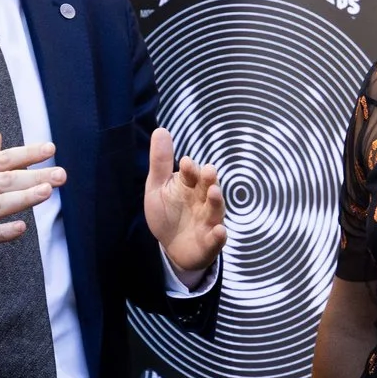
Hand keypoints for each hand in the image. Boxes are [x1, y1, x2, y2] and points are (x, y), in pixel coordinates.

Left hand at [145, 126, 224, 279]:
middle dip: (209, 180)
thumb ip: (160, 161)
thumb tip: (161, 129)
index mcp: (189, 185)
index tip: (184, 163)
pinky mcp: (210, 242)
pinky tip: (219, 231)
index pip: (191, 173)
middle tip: (208, 171)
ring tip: (214, 193)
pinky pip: (217, 238)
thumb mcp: (157, 187)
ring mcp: (208, 221)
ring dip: (216, 202)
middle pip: (208, 187)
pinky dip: (219, 235)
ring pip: (215, 210)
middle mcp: (202, 200)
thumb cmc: (167, 213)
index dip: (189, 169)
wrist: (173, 248)